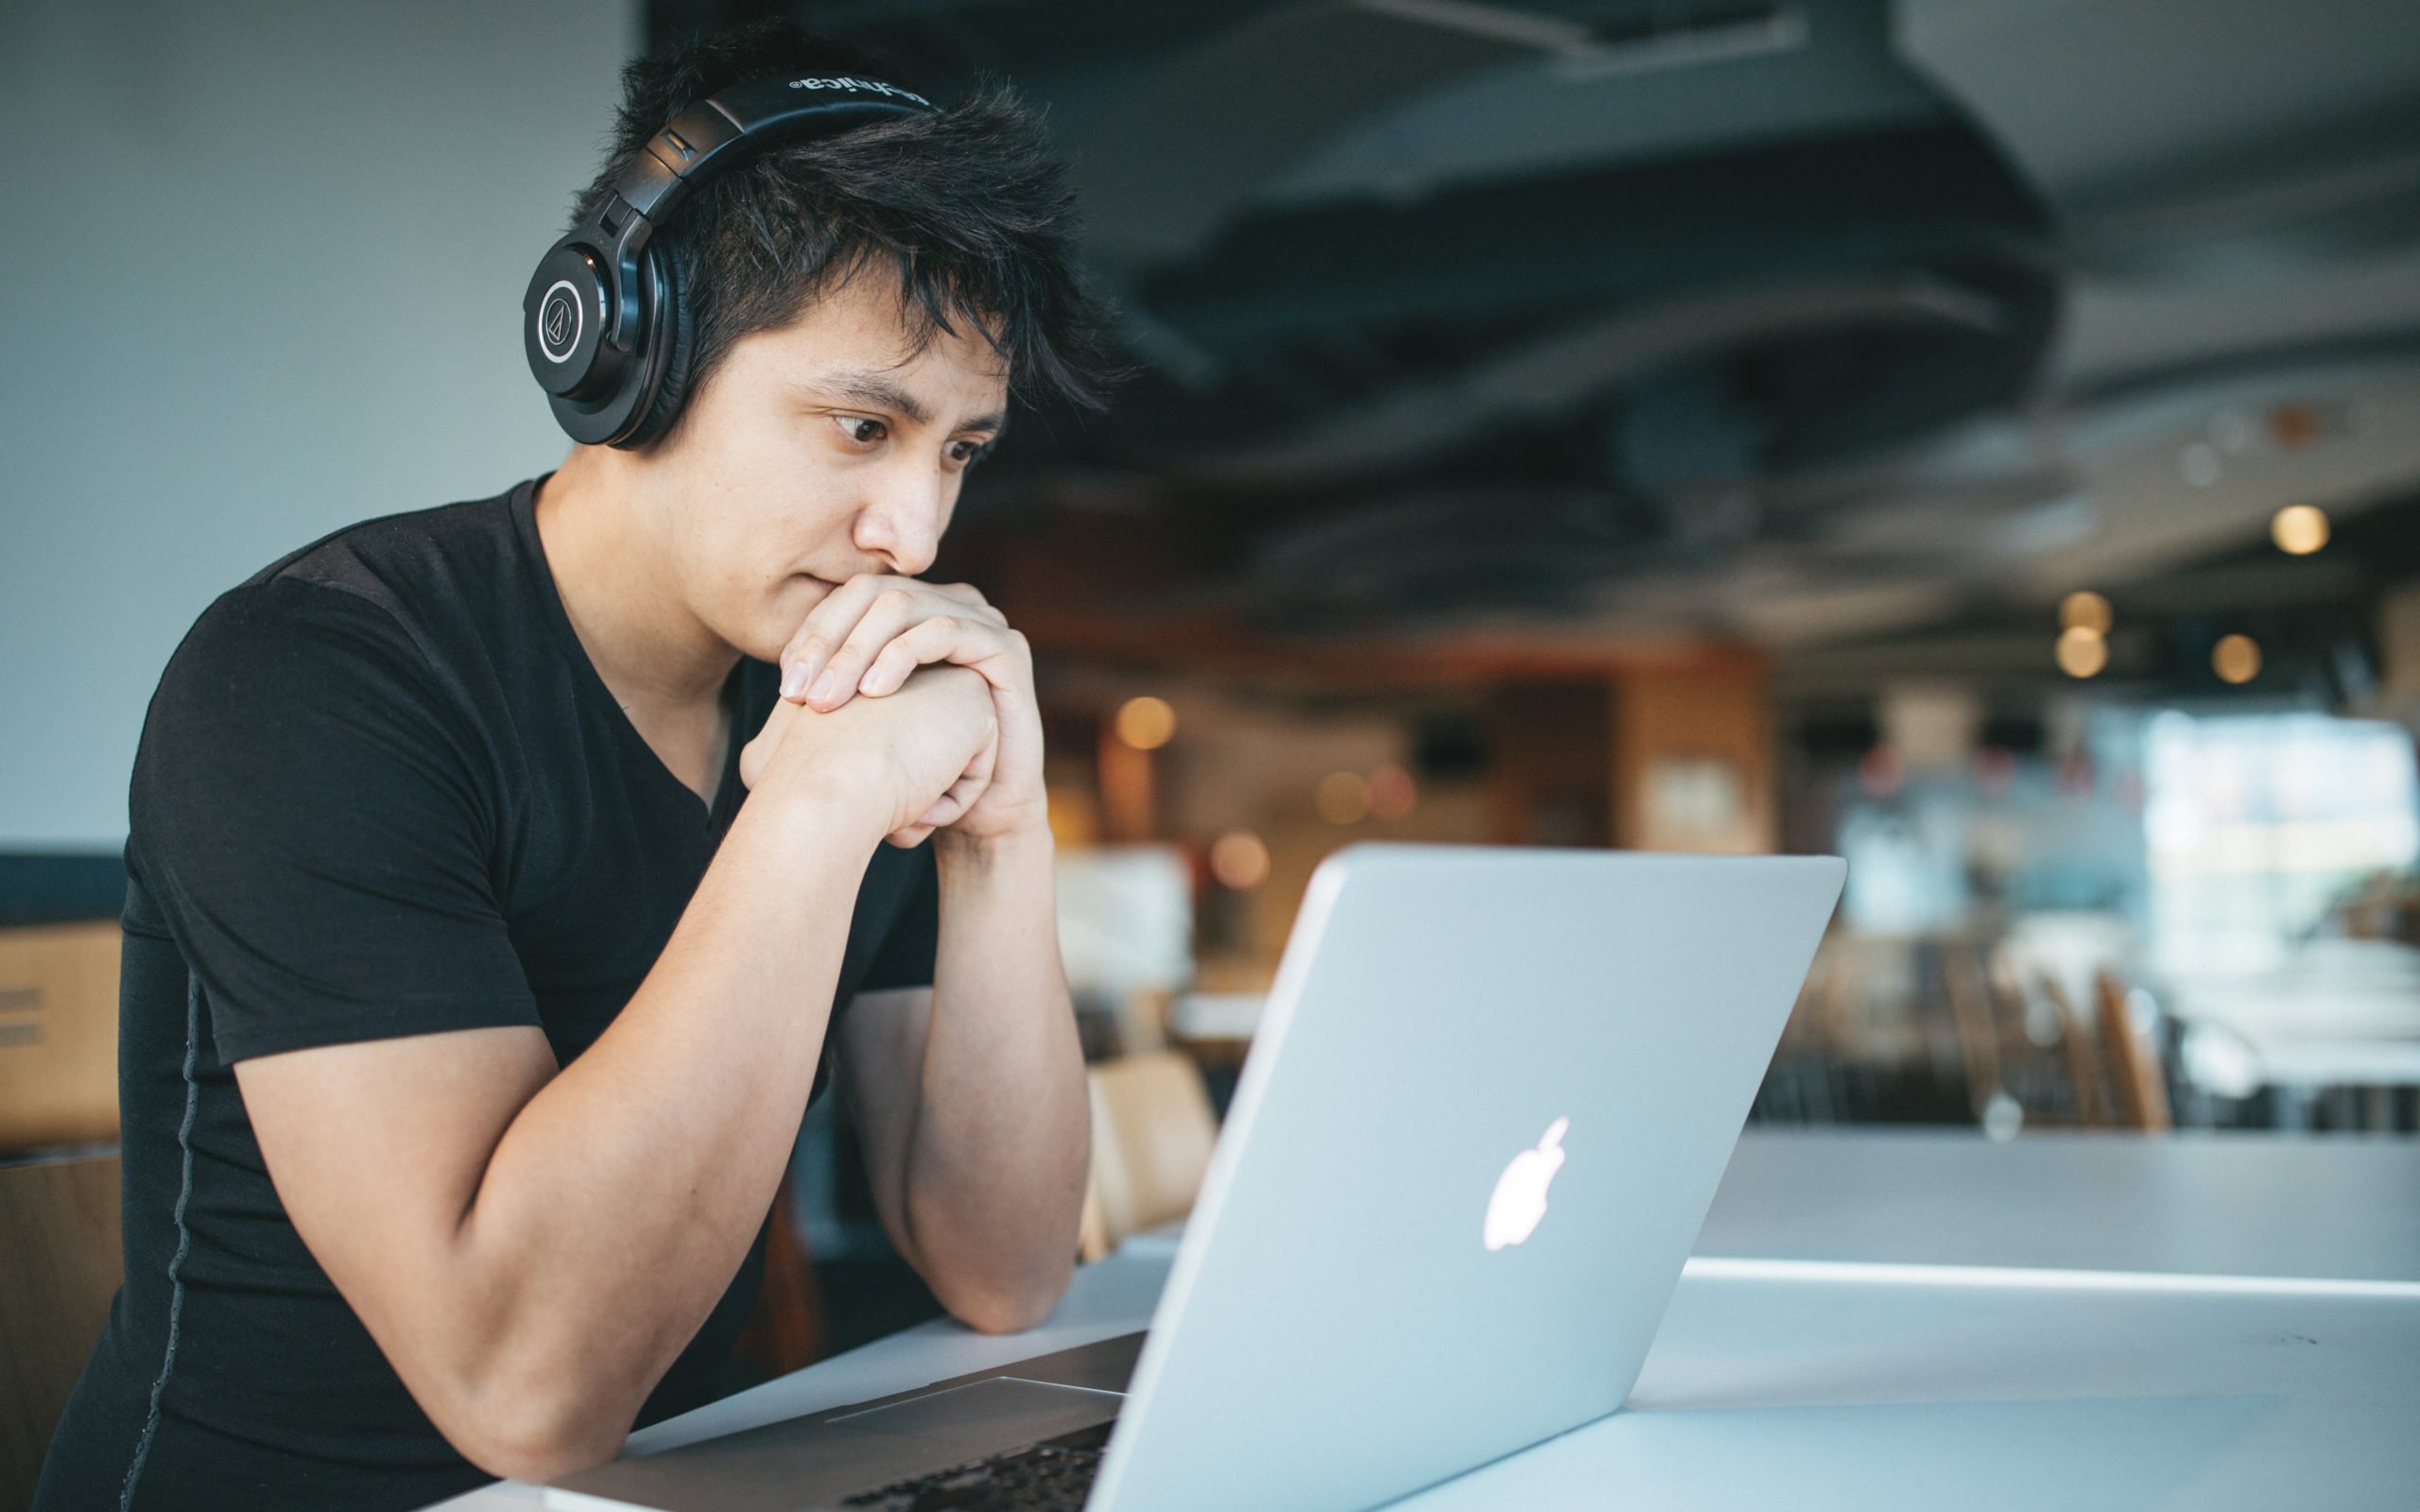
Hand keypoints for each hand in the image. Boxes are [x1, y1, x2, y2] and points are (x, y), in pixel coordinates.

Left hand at [774, 576, 1045, 842]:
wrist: (979, 813)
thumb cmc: (917, 772)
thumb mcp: (861, 729)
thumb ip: (827, 696)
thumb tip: (776, 691)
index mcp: (911, 614)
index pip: (848, 599)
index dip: (811, 635)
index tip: (785, 688)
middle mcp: (946, 606)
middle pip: (872, 594)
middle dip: (829, 642)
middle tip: (800, 695)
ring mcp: (980, 621)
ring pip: (903, 606)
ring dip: (857, 651)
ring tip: (830, 700)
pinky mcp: (1006, 647)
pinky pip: (946, 630)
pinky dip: (903, 654)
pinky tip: (876, 692)